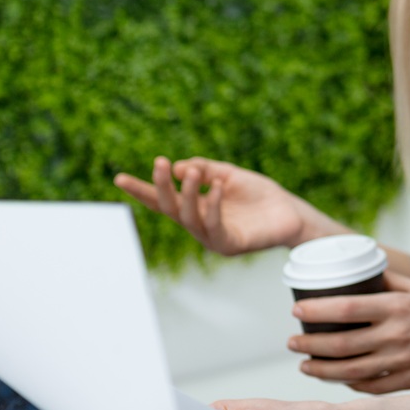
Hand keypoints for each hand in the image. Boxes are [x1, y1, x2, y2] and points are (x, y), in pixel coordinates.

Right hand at [114, 155, 343, 256]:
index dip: (142, 190)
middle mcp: (198, 224)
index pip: (162, 200)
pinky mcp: (229, 245)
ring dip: (188, 193)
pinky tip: (215, 186)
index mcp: (195, 207)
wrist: (291, 212)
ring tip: (193, 172)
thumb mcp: (229, 174)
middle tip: (160, 163)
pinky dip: (212, 205)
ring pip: (189, 217)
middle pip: (170, 208)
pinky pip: (214, 225)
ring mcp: (212, 237)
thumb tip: (179, 167)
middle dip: (162, 186)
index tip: (119, 178)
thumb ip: (205, 170)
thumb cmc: (259, 195)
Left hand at [289, 272, 409, 392]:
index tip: (296, 310)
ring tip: (304, 365)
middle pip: (341, 343)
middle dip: (309, 344)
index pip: (346, 307)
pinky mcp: (409, 382)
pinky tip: (337, 378)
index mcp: (398, 307)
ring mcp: (402, 361)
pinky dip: (349, 384)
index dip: (316, 310)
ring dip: (321, 370)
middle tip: (292, 341)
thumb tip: (359, 271)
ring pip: (350, 371)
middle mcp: (397, 335)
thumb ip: (389, 282)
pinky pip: (370, 387)